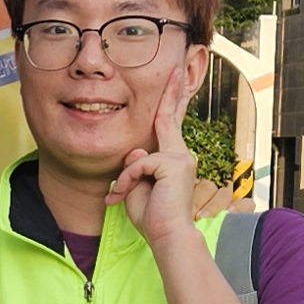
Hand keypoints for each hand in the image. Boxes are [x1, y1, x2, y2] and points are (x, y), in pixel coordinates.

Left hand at [105, 58, 203, 257]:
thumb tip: (136, 150)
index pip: (170, 126)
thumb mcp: (136, 186)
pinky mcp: (173, 163)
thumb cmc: (153, 217)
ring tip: (122, 197)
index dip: (171, 104)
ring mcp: (180, 158)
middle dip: (172, 92)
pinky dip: (128, 181)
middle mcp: (182, 155)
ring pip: (140, 154)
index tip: (176, 82)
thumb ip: (136, 165)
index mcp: (174, 160)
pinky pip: (138, 164)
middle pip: (169, 118)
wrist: (168, 236)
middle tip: (175, 68)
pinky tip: (125, 195)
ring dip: (128, 179)